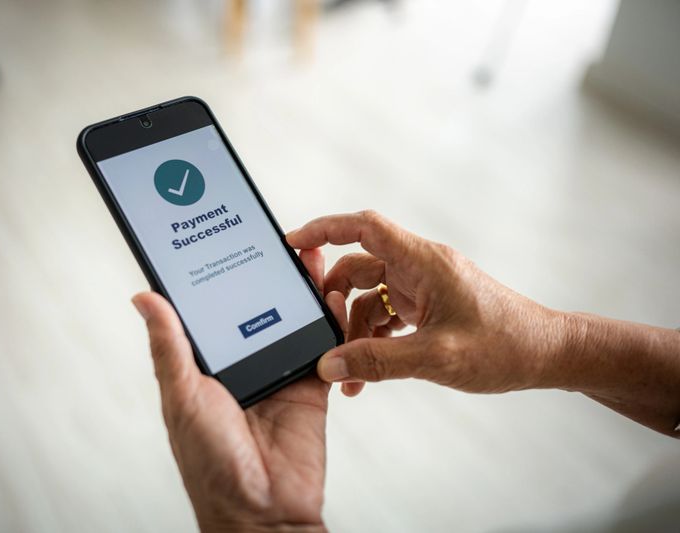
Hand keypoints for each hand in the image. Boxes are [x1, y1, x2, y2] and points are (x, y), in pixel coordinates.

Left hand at [132, 248, 346, 532]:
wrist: (262, 509)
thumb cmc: (210, 463)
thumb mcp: (182, 397)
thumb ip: (169, 347)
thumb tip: (143, 298)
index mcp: (206, 364)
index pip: (210, 308)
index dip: (215, 275)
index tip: (220, 240)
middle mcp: (242, 362)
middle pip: (257, 306)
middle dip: (266, 273)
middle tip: (272, 238)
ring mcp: (278, 370)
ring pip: (291, 318)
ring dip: (301, 289)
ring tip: (306, 254)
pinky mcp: (311, 384)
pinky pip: (323, 345)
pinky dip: (330, 320)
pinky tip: (332, 293)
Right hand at [287, 210, 565, 394]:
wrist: (546, 354)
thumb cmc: (505, 344)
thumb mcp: (436, 356)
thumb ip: (378, 360)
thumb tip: (329, 364)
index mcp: (423, 262)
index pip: (364, 228)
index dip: (325, 229)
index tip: (293, 244)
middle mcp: (420, 268)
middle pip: (358, 267)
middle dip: (333, 301)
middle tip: (317, 331)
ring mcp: (423, 288)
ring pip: (369, 298)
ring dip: (353, 332)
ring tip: (347, 372)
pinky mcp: (428, 308)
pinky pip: (386, 315)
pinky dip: (372, 340)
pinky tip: (365, 372)